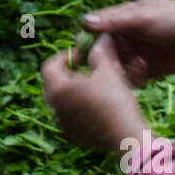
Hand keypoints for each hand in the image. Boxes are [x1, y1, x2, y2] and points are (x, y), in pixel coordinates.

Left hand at [41, 33, 147, 151]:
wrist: (126, 134)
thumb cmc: (114, 99)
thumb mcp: (108, 70)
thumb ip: (99, 52)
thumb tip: (101, 38)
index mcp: (57, 89)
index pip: (48, 66)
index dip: (64, 57)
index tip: (81, 55)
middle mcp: (54, 107)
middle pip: (53, 84)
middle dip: (67, 75)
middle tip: (86, 71)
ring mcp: (62, 124)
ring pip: (62, 102)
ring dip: (74, 92)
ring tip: (94, 88)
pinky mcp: (73, 136)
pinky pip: (71, 117)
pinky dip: (79, 109)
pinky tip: (98, 107)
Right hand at [80, 0, 174, 85]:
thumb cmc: (173, 18)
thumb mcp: (142, 17)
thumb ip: (115, 21)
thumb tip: (85, 22)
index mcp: (119, 20)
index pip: (93, 30)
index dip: (87, 41)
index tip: (86, 52)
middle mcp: (122, 37)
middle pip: (100, 52)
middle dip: (104, 59)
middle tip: (115, 63)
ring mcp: (132, 54)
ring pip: (112, 67)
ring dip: (119, 69)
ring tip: (137, 66)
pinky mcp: (142, 70)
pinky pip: (127, 78)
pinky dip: (131, 78)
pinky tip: (143, 73)